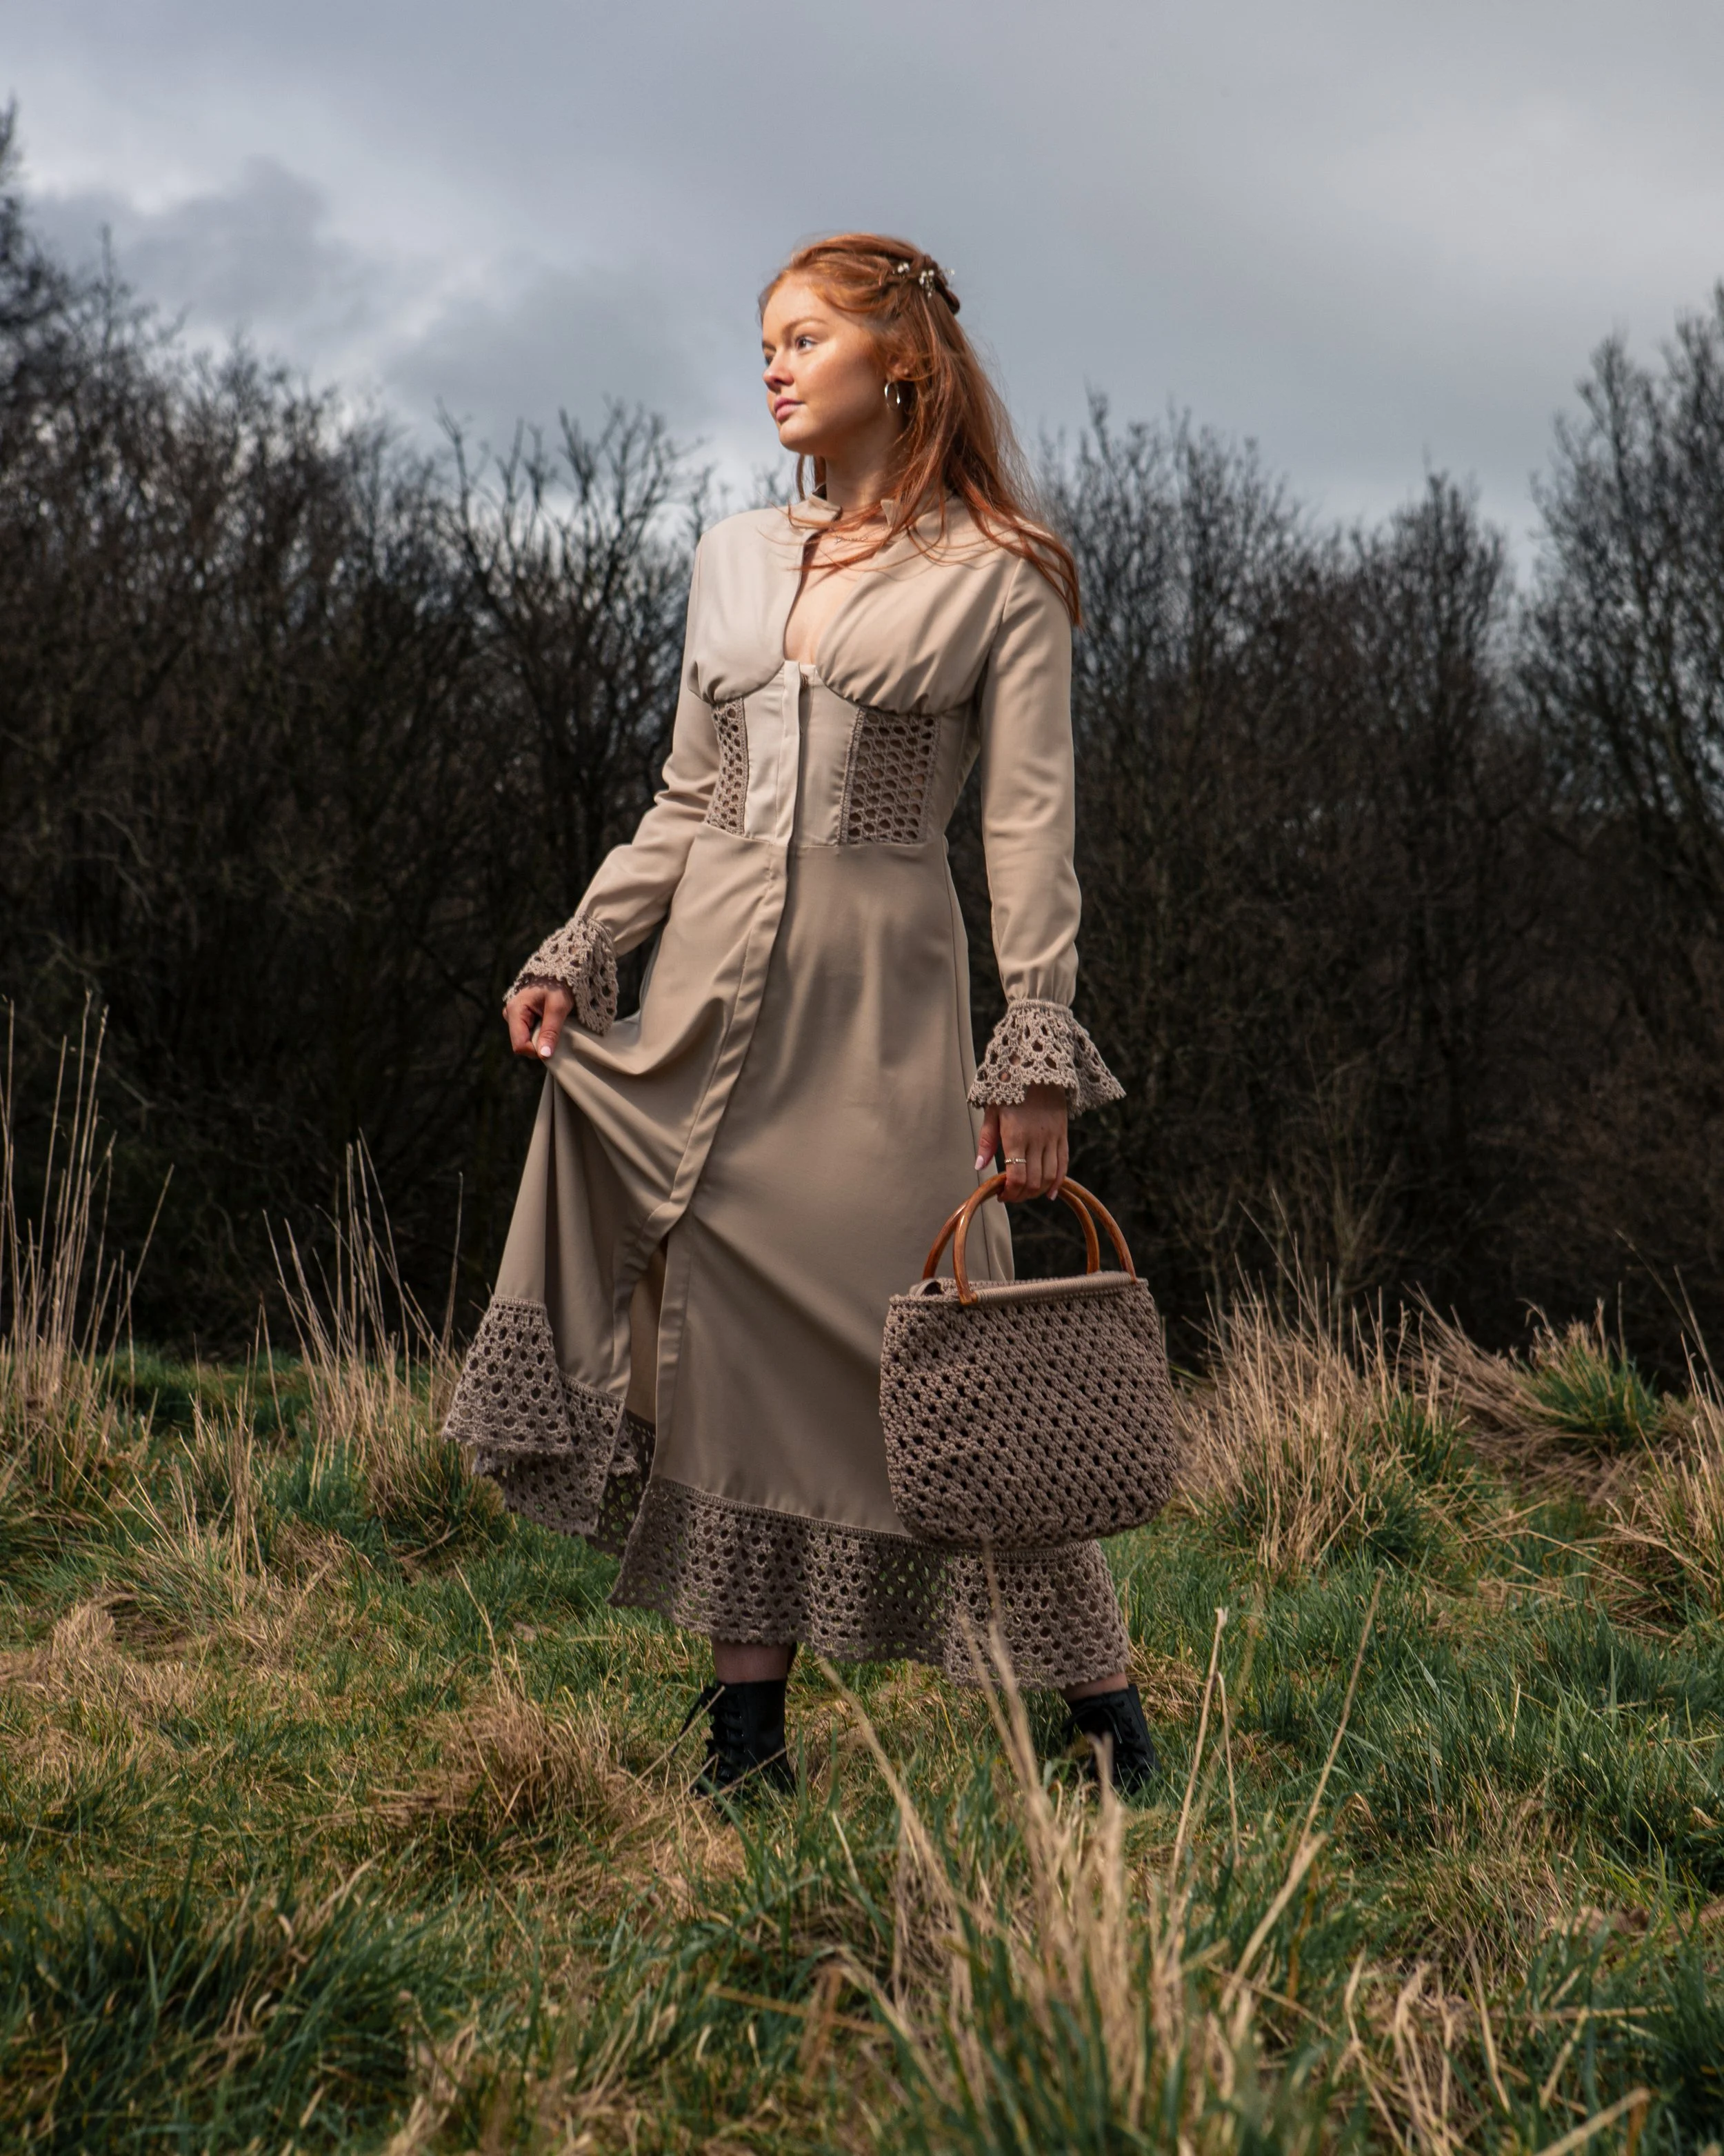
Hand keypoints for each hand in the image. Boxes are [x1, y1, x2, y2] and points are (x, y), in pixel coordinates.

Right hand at [505, 981, 573, 1061]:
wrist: (558, 973)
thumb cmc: (558, 986)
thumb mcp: (558, 1007)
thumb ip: (551, 1031)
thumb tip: (544, 1056)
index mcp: (515, 1010)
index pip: (520, 1045)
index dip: (536, 1051)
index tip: (553, 1046)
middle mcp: (509, 1014)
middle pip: (522, 1044)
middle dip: (539, 1044)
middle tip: (555, 1031)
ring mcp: (514, 1017)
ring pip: (526, 1040)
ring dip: (541, 1039)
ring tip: (552, 1025)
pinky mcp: (520, 1019)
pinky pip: (528, 1035)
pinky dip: (540, 1034)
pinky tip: (548, 1024)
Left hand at [975, 1082, 1068, 1199]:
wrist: (1037, 1066)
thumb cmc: (1009, 1088)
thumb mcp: (992, 1111)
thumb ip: (987, 1140)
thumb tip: (980, 1166)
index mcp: (1016, 1135)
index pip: (1016, 1176)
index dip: (1010, 1192)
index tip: (1001, 1195)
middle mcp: (1037, 1140)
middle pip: (1033, 1181)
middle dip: (1021, 1195)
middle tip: (1011, 1195)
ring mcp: (1053, 1138)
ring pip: (1050, 1176)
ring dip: (1037, 1191)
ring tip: (1025, 1193)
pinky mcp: (1063, 1134)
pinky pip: (1064, 1164)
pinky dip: (1058, 1182)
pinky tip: (1049, 1192)